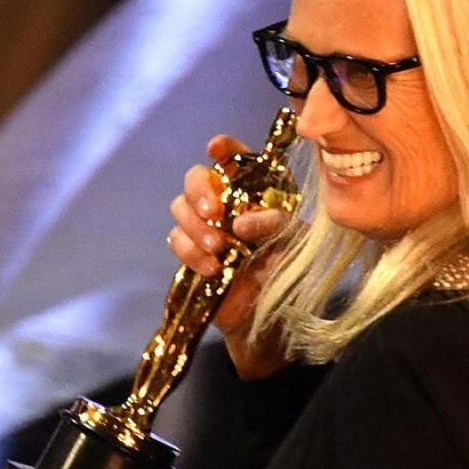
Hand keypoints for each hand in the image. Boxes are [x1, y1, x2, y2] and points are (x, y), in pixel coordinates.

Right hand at [168, 134, 290, 378]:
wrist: (269, 320)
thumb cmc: (287, 272)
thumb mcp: (293, 243)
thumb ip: (275, 224)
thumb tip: (241, 222)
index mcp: (256, 191)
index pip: (236, 158)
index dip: (224, 148)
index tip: (216, 148)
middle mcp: (226, 202)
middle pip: (196, 177)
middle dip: (200, 190)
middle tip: (214, 212)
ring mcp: (205, 226)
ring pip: (180, 206)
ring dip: (195, 225)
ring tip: (218, 248)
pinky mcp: (191, 252)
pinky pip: (176, 240)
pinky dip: (190, 252)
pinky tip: (212, 268)